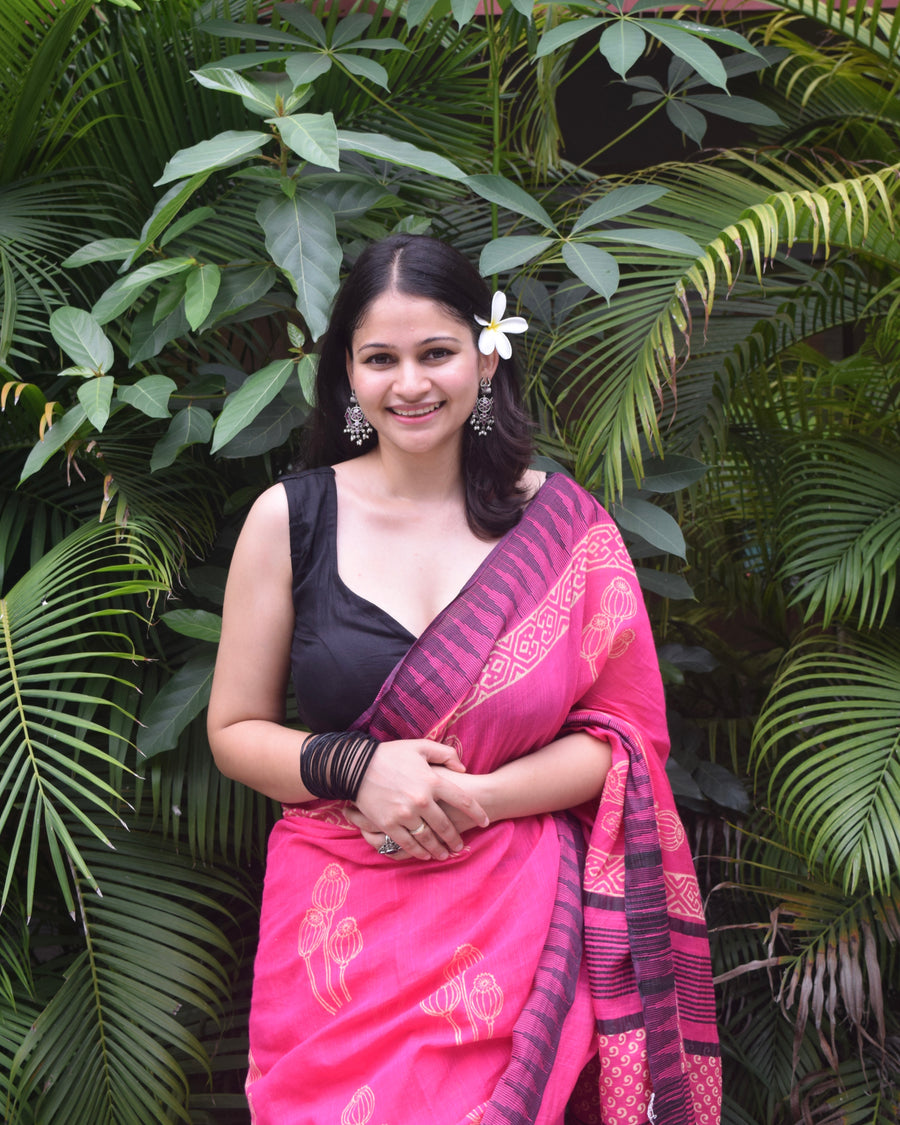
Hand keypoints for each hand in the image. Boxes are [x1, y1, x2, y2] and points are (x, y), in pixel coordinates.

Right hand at [353, 740, 488, 860]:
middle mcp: (422, 800)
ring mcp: (405, 814)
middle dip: (455, 838)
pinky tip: (425, 855)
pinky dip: (418, 851)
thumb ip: (445, 753)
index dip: (477, 812)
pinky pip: (407, 843)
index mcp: (432, 780)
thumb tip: (463, 768)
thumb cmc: (390, 754)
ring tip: (445, 854)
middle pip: (445, 825)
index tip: (485, 820)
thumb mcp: (420, 746)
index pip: (463, 800)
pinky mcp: (388, 824)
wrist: (356, 766)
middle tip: (461, 846)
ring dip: (438, 848)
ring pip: (428, 838)